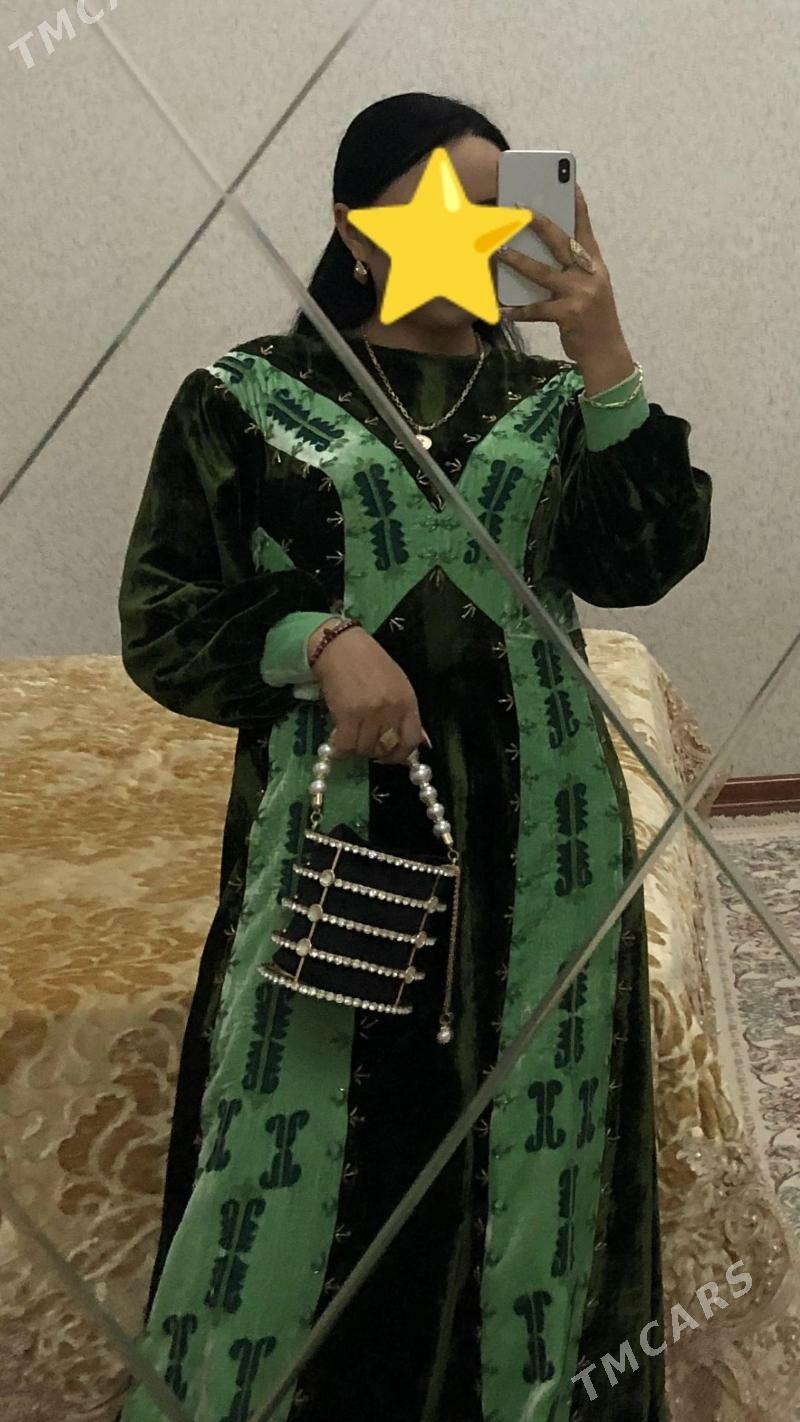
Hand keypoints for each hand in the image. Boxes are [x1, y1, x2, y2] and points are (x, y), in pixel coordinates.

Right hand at [308, 620, 428, 765]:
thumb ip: (406, 714)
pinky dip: (340, 749)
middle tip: (365, 742)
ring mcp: (369, 713)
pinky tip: (338, 741)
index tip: (389, 756)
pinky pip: (345, 746)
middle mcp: (391, 709)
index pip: (412, 740)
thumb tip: (419, 743)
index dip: (401, 755)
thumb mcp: (398, 685)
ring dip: (356, 748)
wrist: (341, 646)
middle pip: (385, 749)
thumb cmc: (370, 663)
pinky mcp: (347, 714)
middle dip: (375, 752)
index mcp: (408, 702)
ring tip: (351, 736)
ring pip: (364, 749)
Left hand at [495, 185, 634, 384]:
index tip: (570, 183)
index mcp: (595, 265)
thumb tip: (542, 255)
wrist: (607, 353)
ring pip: (543, 273)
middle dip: (540, 224)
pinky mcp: (568, 315)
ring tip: (498, 252)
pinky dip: (518, 310)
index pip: (586, 229)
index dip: (578, 205)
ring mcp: (580, 294)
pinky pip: (536, 310)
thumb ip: (573, 271)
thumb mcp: (591, 289)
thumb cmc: (594, 319)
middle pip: (562, 242)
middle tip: (519, 210)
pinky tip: (502, 309)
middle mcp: (590, 275)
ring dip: (518, 261)